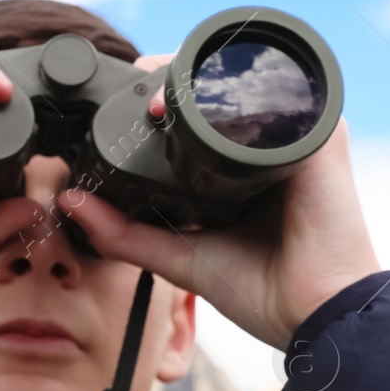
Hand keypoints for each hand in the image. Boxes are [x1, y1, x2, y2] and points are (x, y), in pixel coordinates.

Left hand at [63, 56, 379, 347]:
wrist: (317, 315)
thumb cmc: (262, 291)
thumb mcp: (178, 256)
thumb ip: (124, 232)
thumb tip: (68, 200)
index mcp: (244, 167)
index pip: (201, 114)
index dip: (162, 100)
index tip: (121, 98)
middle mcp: (273, 144)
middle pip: (221, 91)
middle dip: (175, 80)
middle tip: (133, 85)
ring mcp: (299, 135)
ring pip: (245, 84)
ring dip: (199, 76)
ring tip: (156, 88)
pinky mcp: (321, 136)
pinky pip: (282, 96)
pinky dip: (239, 88)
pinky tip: (198, 91)